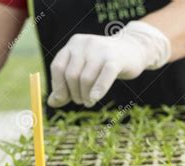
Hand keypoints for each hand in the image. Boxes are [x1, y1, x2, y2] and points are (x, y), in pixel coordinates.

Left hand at [48, 21, 170, 107]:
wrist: (133, 50)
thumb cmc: (104, 63)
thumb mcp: (84, 70)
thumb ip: (67, 85)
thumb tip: (51, 103)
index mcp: (73, 44)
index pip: (58, 67)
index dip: (59, 86)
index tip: (63, 99)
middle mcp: (84, 44)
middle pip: (72, 75)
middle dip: (74, 93)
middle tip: (82, 102)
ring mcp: (100, 50)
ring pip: (85, 79)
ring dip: (86, 96)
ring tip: (90, 101)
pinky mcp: (115, 59)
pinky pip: (103, 78)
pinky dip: (98, 90)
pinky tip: (95, 99)